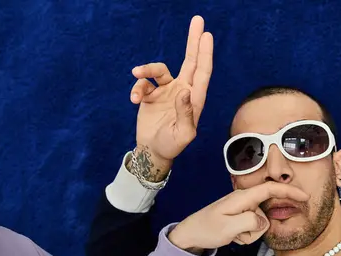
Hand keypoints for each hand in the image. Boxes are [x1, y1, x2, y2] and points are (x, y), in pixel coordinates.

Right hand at [129, 16, 213, 181]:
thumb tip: (185, 92)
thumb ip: (185, 114)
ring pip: (158, 70)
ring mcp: (166, 92)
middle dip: (193, 41)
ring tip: (136, 73)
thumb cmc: (172, 146)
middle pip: (190, 61)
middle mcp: (183, 91)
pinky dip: (137, 87)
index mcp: (195, 99)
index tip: (207, 35)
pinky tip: (134, 99)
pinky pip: (143, 83)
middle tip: (198, 20)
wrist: (153, 151)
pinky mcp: (151, 95)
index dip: (204, 53)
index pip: (202, 72)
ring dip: (147, 69)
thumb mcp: (183, 134)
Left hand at [168, 183, 309, 253]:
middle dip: (259, 226)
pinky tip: (233, 236)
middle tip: (239, 235)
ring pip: (260, 222)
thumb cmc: (207, 229)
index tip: (304, 197)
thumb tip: (263, 221)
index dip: (289, 191)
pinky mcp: (240, 217)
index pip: (270, 189)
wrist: (190, 234)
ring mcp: (242, 208)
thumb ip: (250, 222)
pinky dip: (246, 234)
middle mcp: (244, 200)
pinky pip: (253, 227)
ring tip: (233, 235)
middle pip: (266, 211)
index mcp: (242, 197)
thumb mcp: (229, 227)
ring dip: (250, 233)